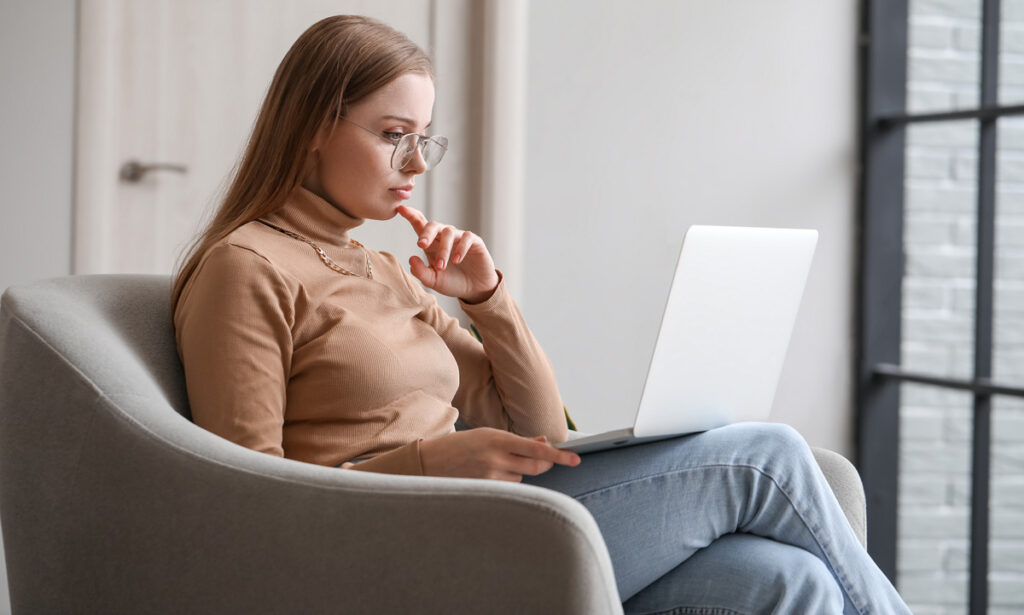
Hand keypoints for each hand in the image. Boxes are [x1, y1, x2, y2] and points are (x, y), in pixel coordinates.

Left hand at [396, 205, 499, 303]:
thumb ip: (421, 272)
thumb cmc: (452, 282)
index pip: (420, 225)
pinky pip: (466, 238)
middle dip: (426, 233)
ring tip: (441, 266)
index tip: (401, 209)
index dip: (411, 216)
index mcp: (432, 244)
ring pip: (449, 233)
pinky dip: (460, 248)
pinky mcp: (475, 242)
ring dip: (443, 249)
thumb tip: (411, 258)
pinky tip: (456, 260)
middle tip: (421, 245)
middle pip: (434, 225)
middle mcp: (445, 238)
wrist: (475, 290)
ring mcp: (460, 238)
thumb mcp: (433, 281)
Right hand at [419, 427, 581, 481]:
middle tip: (545, 460)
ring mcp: (490, 476)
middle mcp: (496, 458)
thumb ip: (517, 441)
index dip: (558, 455)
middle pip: (536, 467)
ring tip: (497, 464)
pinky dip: (507, 481)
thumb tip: (544, 443)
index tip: (575, 459)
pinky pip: (509, 487)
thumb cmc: (461, 445)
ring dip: (519, 472)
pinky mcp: (485, 489)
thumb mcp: (489, 435)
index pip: (536, 449)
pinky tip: (490, 474)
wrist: (430, 462)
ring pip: (522, 477)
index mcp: (498, 439)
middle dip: (545, 464)